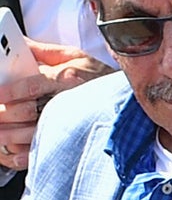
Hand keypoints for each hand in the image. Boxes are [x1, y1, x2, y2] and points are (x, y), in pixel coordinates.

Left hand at [0, 39, 112, 169]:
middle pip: (25, 111)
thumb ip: (45, 51)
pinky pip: (42, 153)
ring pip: (29, 134)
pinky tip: (11, 151)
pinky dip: (22, 156)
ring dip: (6, 136)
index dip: (8, 91)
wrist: (130, 108)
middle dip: (2, 114)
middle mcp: (66, 103)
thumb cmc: (104, 82)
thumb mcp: (77, 57)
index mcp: (67, 79)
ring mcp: (68, 126)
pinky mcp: (70, 142)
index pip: (30, 86)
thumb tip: (20, 43)